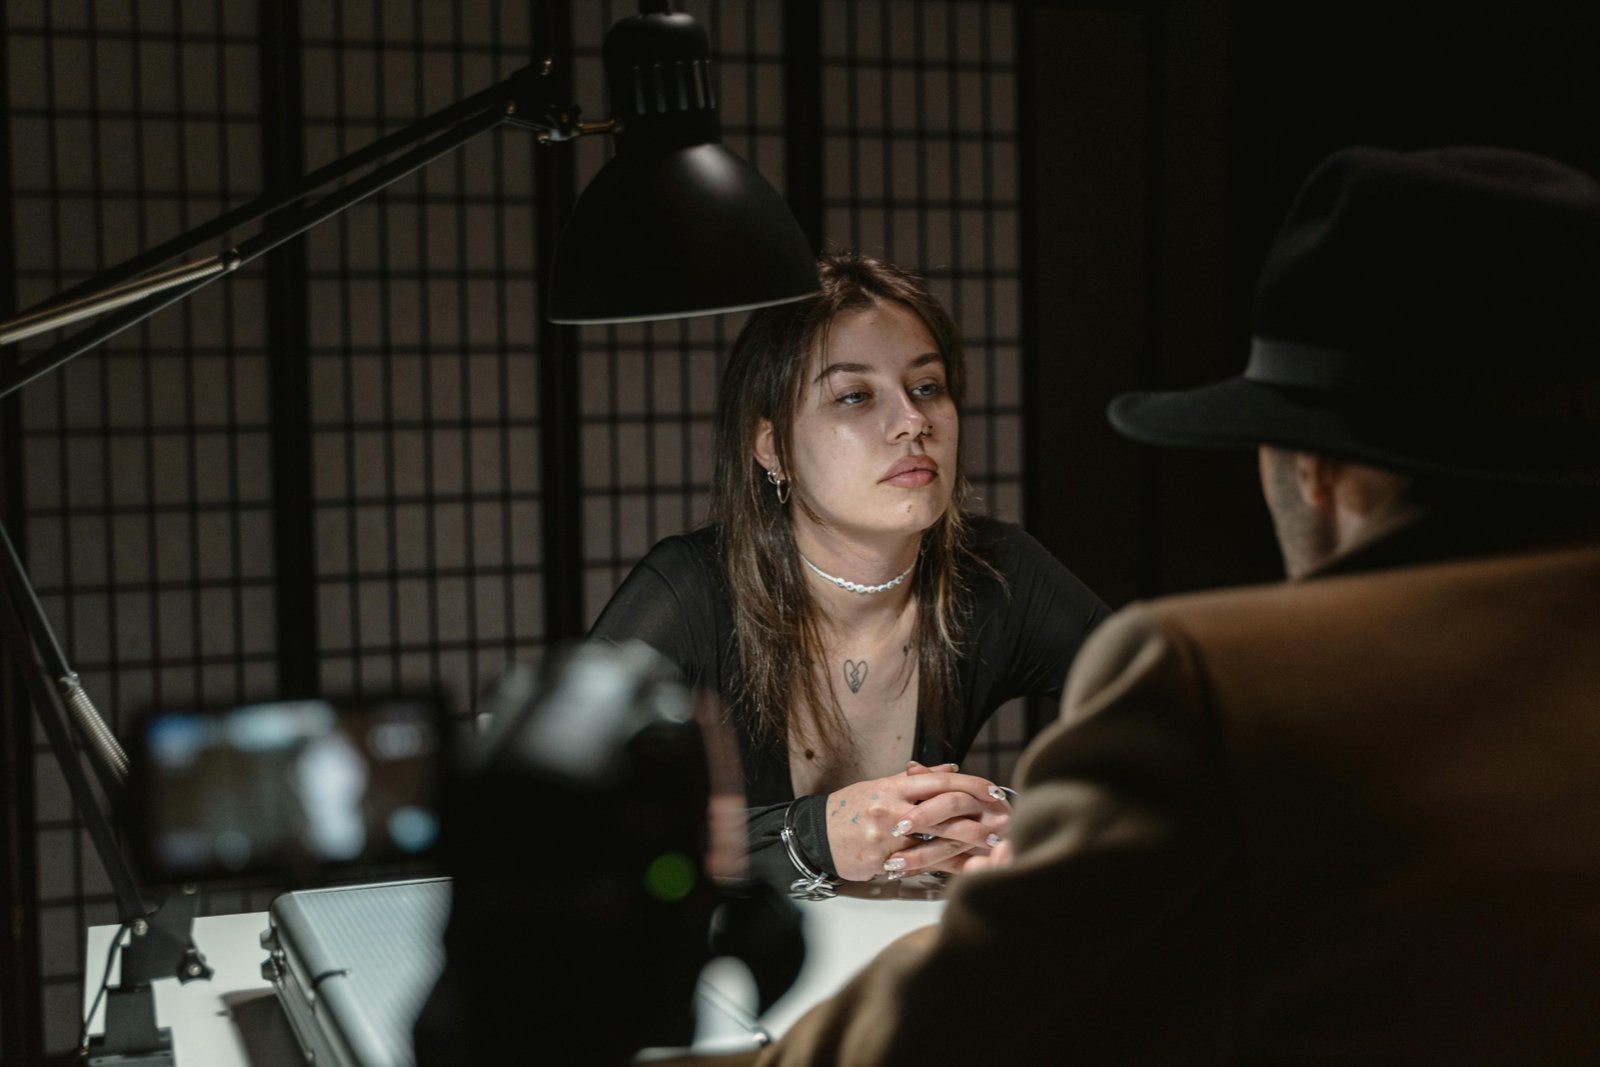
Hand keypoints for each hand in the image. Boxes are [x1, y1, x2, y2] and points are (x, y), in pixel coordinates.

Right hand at [823, 765, 1010, 880]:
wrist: (816, 836)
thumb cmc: (851, 808)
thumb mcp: (880, 786)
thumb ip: (916, 780)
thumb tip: (951, 769)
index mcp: (892, 787)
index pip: (938, 781)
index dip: (970, 785)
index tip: (993, 791)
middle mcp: (891, 809)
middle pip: (943, 811)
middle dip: (976, 818)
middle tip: (1000, 824)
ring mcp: (886, 837)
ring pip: (936, 841)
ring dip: (968, 845)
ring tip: (992, 846)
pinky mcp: (883, 861)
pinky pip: (923, 865)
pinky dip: (948, 866)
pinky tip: (967, 867)